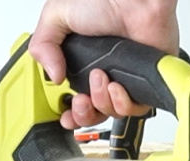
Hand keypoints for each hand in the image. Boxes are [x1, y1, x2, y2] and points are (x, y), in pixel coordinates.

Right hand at [29, 0, 178, 129]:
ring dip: (102, 103)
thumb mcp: (57, 15)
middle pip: (95, 113)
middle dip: (84, 115)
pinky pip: (136, 107)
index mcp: (84, 61)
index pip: (76, 98)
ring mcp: (126, 77)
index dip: (71, 113)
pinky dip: (123, 102)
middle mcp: (105, 71)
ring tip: (99, 79)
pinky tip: (115, 86)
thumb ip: (43, 45)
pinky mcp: (146, 80)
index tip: (65, 116)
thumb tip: (52, 77)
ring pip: (113, 112)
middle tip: (79, 102)